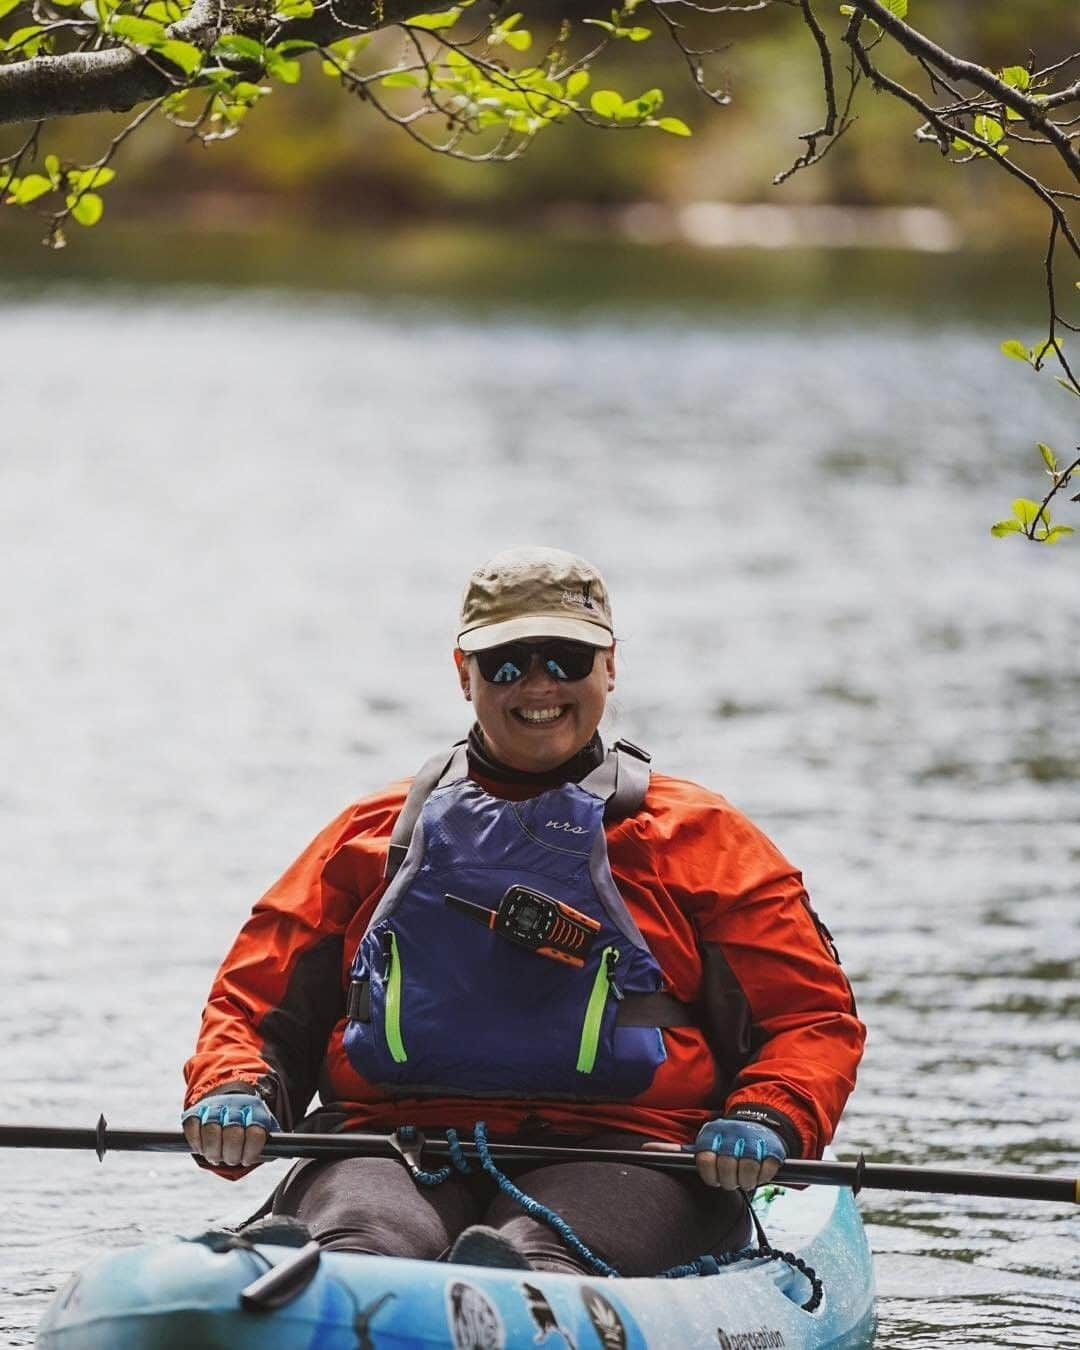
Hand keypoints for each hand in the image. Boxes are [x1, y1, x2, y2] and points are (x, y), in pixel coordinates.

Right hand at [181, 1090, 278, 1169]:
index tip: (247, 1159)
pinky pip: (192, 1127)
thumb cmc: (251, 1123)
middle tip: (232, 1159)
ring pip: (211, 1130)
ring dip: (213, 1151)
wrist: (232, 1098)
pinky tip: (202, 1148)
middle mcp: (235, 1106)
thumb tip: (283, 1153)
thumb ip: (272, 1143)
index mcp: (256, 1110)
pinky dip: (196, 1142)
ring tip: (217, 1156)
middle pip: (232, 1133)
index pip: (255, 1132)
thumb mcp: (265, 1129)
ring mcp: (214, 1107)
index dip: (251, 1151)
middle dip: (231, 1154)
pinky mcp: (196, 1111)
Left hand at [643, 1118, 785, 1190]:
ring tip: (743, 1178)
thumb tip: (644, 1149)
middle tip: (730, 1180)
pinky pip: (767, 1170)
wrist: (758, 1123)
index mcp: (711, 1134)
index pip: (705, 1160)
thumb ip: (675, 1150)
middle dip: (728, 1181)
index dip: (710, 1176)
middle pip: (726, 1169)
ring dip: (745, 1181)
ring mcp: (753, 1140)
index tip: (714, 1179)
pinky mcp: (772, 1148)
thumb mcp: (701, 1143)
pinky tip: (759, 1173)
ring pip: (747, 1171)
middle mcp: (731, 1135)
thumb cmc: (723, 1141)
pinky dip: (763, 1177)